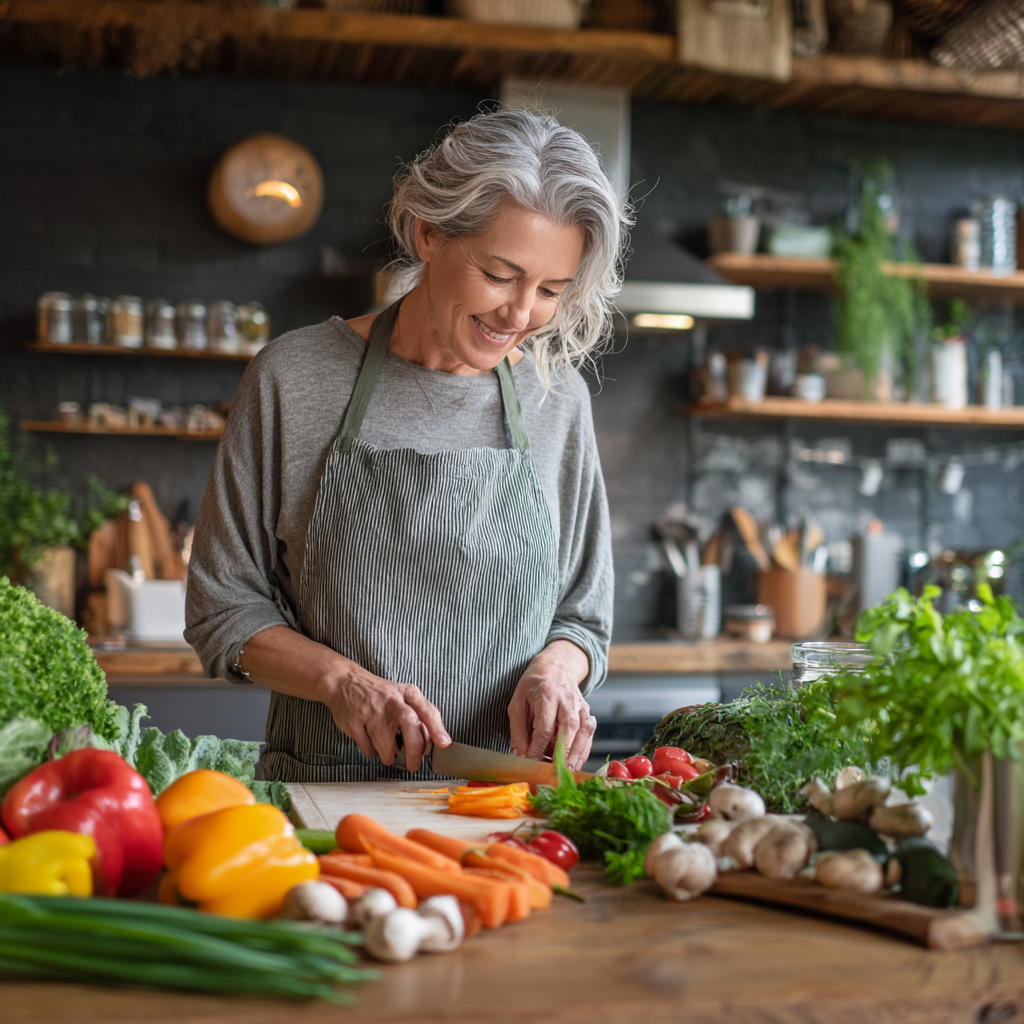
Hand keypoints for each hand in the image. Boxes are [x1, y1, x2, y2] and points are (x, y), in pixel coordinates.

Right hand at [235, 626, 449, 771]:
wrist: (337, 680)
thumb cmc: (375, 693)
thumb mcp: (400, 699)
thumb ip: (418, 718)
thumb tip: (440, 744)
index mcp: (406, 693)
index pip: (426, 710)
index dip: (437, 730)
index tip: (446, 747)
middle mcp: (392, 701)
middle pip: (410, 729)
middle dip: (414, 751)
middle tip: (414, 763)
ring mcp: (371, 712)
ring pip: (386, 745)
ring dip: (386, 754)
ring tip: (385, 752)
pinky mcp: (353, 721)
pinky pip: (366, 746)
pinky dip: (369, 749)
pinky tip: (365, 741)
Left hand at [508, 640, 595, 770]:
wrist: (555, 666)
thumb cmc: (533, 686)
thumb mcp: (517, 703)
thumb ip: (518, 730)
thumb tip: (519, 754)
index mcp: (547, 695)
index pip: (544, 727)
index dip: (538, 749)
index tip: (531, 764)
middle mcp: (567, 700)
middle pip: (569, 729)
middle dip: (563, 753)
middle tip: (556, 772)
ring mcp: (580, 705)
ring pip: (584, 732)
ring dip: (577, 753)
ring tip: (569, 770)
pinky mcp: (587, 711)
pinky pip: (589, 732)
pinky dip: (585, 749)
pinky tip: (576, 761)